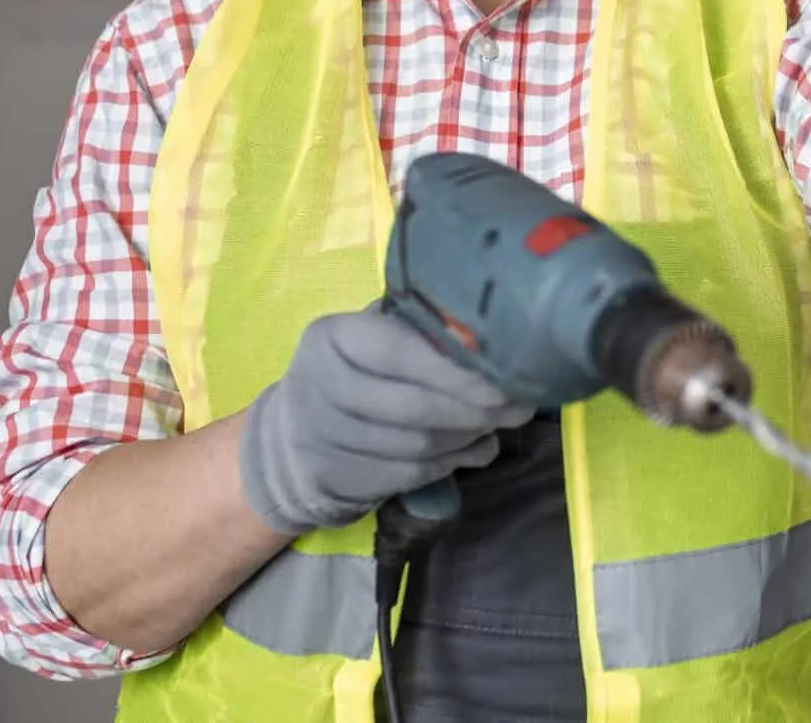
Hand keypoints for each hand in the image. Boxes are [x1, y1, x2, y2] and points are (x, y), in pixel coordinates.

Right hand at [238, 305, 536, 535]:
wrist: (290, 434)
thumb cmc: (350, 370)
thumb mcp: (368, 336)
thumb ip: (416, 330)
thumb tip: (492, 334)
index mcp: (332, 337)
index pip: (398, 351)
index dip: (455, 371)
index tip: (505, 381)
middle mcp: (318, 385)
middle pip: (412, 406)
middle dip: (475, 410)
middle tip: (521, 408)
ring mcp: (322, 438)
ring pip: (415, 445)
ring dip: (468, 438)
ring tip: (500, 425)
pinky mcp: (336, 479)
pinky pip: (408, 475)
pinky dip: (451, 464)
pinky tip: (478, 451)